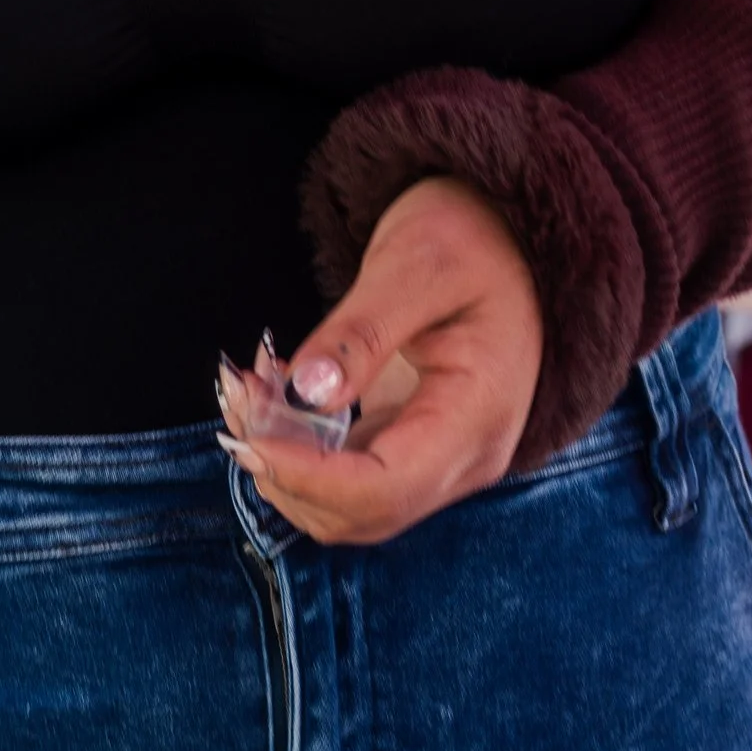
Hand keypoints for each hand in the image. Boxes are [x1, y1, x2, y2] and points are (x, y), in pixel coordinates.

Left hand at [220, 178, 542, 544]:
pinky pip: (349, 474)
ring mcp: (443, 458)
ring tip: (248, 387)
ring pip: (348, 505)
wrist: (513, 237)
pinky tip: (273, 391)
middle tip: (238, 396)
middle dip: (286, 469)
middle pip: (361, 514)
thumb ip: (361, 333)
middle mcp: (466, 457)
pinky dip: (300, 448)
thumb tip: (304, 393)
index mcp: (477, 419)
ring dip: (284, 463)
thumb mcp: (416, 264)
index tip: (251, 433)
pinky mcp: (415, 445)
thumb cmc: (475, 237)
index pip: (384, 492)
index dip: (308, 476)